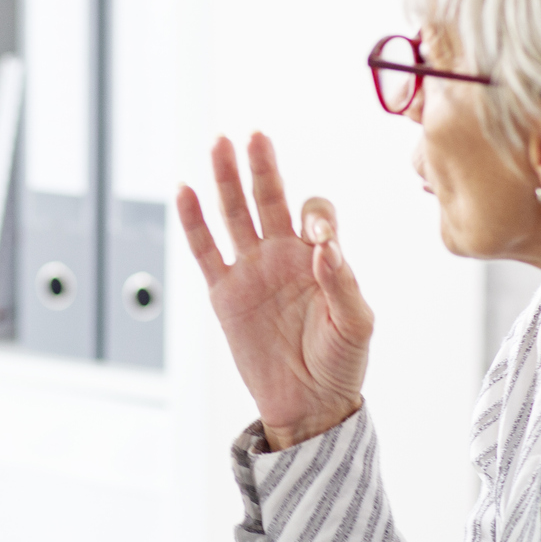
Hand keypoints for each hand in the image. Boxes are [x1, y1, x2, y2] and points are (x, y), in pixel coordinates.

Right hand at [179, 133, 373, 448]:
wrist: (308, 405)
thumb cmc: (340, 363)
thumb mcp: (355, 326)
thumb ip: (342, 284)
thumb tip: (324, 247)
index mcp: (319, 258)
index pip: (315, 215)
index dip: (316, 217)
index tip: (318, 239)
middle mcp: (283, 255)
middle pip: (270, 198)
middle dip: (263, 167)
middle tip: (254, 136)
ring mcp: (251, 270)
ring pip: (235, 214)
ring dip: (227, 180)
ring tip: (219, 144)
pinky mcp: (224, 293)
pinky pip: (205, 251)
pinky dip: (193, 221)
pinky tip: (186, 191)